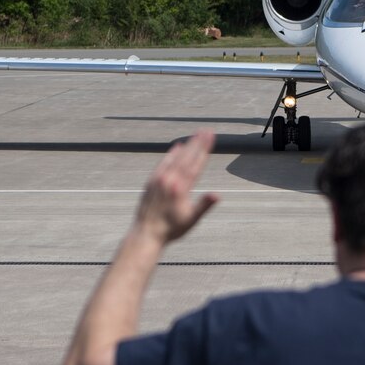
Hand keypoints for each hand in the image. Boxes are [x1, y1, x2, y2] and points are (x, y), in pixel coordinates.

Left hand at [134, 129, 218, 243]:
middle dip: (197, 142)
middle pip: (187, 157)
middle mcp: (169, 180)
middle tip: (206, 130)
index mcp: (181, 188)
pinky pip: (163, 163)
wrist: (146, 233)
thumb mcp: (191, 219)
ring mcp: (159, 179)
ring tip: (195, 134)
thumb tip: (217, 196)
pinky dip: (171, 153)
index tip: (210, 137)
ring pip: (175, 157)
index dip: (204, 150)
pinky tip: (177, 146)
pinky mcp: (152, 181)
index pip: (196, 164)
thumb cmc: (171, 229)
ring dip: (187, 145)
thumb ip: (204, 206)